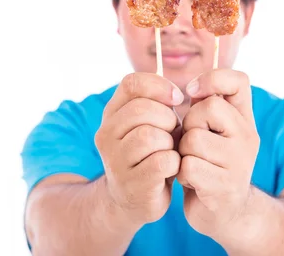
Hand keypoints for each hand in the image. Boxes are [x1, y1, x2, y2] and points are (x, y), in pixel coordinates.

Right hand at [95, 72, 183, 225]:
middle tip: (173, 133)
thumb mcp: (149, 123)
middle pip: (142, 109)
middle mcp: (106, 135)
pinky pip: (162, 161)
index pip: (131, 83)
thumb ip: (157, 103)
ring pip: (150, 136)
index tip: (176, 99)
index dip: (159, 86)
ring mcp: (115, 161)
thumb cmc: (149, 154)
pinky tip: (172, 168)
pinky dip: (174, 163)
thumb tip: (176, 94)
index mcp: (111, 114)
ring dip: (170, 142)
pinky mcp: (132, 184)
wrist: (133, 200)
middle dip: (167, 118)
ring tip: (170, 151)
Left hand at [176, 69, 259, 237]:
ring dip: (183, 152)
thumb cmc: (211, 164)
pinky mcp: (224, 186)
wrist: (226, 213)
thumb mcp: (214, 132)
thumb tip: (190, 85)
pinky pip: (188, 166)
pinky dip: (182, 174)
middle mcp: (247, 137)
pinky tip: (192, 180)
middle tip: (192, 143)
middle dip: (189, 124)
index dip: (213, 79)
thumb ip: (206, 108)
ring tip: (192, 163)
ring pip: (193, 139)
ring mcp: (239, 162)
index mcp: (245, 119)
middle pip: (208, 109)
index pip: (238, 81)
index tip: (192, 92)